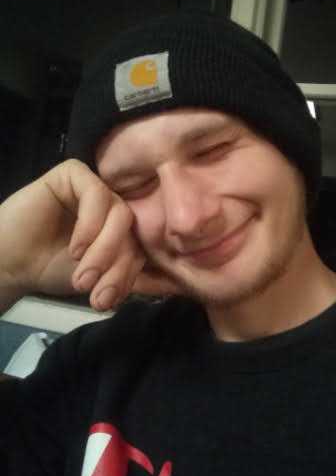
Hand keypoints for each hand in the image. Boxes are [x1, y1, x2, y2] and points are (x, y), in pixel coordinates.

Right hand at [0, 159, 178, 311]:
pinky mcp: (74, 175)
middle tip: (94, 293)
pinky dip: (90, 225)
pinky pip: (97, 194)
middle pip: (135, 230)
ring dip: (104, 250)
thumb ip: (132, 278)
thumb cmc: (50, 270)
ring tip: (80, 274)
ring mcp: (95, 189)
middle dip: (117, 266)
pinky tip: (74, 248)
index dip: (130, 274)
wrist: (8, 264)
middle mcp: (114, 206)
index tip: (108, 300)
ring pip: (121, 213)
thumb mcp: (99, 281)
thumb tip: (179, 286)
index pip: (143, 246)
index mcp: (123, 228)